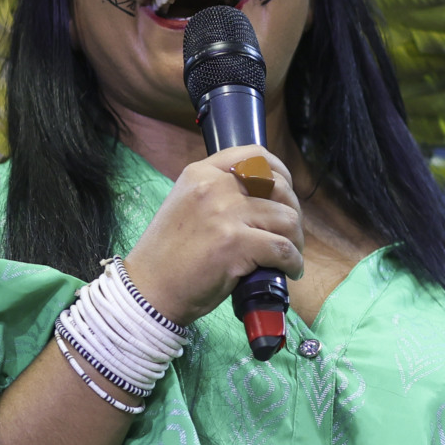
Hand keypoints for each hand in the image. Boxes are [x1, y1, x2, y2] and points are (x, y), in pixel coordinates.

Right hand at [120, 146, 308, 323]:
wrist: (149, 289)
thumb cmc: (169, 255)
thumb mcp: (187, 205)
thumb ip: (218, 194)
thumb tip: (264, 196)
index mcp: (201, 173)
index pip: (255, 155)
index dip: (281, 173)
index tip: (285, 195)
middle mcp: (214, 186)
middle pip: (278, 186)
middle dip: (292, 211)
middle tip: (289, 234)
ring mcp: (224, 214)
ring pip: (286, 218)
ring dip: (295, 240)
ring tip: (289, 255)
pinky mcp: (235, 243)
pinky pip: (283, 249)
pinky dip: (293, 262)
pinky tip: (289, 271)